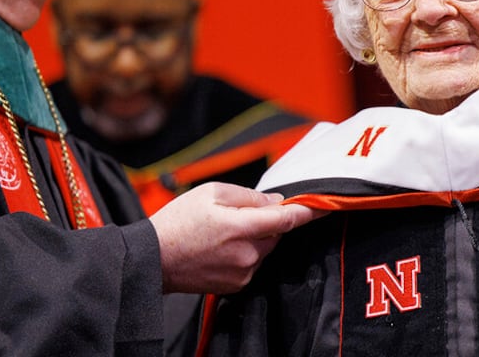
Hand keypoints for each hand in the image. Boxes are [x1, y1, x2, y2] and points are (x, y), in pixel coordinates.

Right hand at [150, 182, 324, 293]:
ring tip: (223, 233)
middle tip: (238, 215)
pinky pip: (253, 264)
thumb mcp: (212, 193)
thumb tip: (275, 201)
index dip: (309, 211)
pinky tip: (221, 248)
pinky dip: (246, 253)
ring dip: (255, 238)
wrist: (152, 260)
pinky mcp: (237, 285)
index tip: (325, 205)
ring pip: (265, 249)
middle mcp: (247, 254)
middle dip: (267, 222)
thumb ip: (249, 196)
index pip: (287, 219)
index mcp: (242, 228)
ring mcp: (243, 273)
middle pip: (276, 234)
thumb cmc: (178, 222)